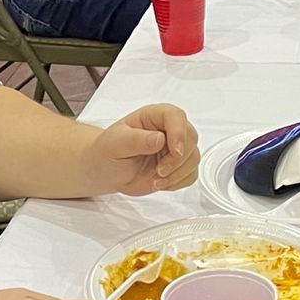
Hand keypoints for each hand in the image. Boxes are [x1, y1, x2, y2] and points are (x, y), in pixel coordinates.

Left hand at [83, 104, 199, 195]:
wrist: (106, 170)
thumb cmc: (107, 151)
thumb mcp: (114, 144)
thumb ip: (135, 140)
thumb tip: (159, 139)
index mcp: (153, 116)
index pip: (175, 116)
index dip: (179, 132)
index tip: (174, 151)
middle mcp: (168, 129)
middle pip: (190, 138)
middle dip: (178, 160)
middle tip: (159, 172)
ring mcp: (175, 148)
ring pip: (193, 157)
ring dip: (177, 173)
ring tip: (156, 179)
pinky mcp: (178, 166)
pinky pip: (191, 174)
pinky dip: (178, 182)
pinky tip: (160, 183)